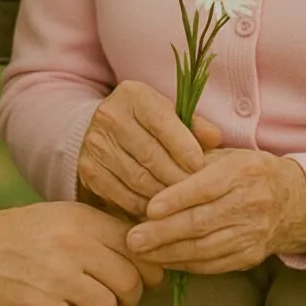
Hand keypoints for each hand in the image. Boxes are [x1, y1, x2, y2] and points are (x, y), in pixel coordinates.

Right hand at [0, 196, 163, 305]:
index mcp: (81, 218)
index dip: (147, 266)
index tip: (144, 276)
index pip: (137, 245)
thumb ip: (99, 228)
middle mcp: (73, 243)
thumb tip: (146, 247)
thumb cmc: (21, 232)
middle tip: (115, 298)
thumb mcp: (61, 215)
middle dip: (129, 297)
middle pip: (131, 281)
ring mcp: (56, 276)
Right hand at [77, 79, 222, 216]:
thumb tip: (216, 138)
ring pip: (136, 177)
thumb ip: (195, 127)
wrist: (107, 132)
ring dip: (163, 196)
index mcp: (133, 95)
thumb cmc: (150, 124)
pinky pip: (121, 194)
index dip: (182, 145)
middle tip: (196, 193)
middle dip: (176, 176)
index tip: (200, 165)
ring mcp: (95, 143)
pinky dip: (143, 206)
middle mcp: (109, 115)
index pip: (161, 120)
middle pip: (149, 153)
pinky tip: (160, 210)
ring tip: (182, 205)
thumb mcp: (171, 116)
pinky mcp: (88, 169)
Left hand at [125, 148, 305, 273]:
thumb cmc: (245, 171)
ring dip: (169, 253)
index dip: (176, 199)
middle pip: (201, 222)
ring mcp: (252, 233)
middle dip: (163, 232)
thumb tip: (154, 166)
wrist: (292, 201)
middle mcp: (250, 202)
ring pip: (205, 247)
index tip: (149, 208)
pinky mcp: (251, 256)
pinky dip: (186, 264)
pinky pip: (214, 264)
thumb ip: (193, 159)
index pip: (205, 186)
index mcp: (242, 171)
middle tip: (133, 239)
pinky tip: (163, 261)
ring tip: (141, 253)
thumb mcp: (225, 154)